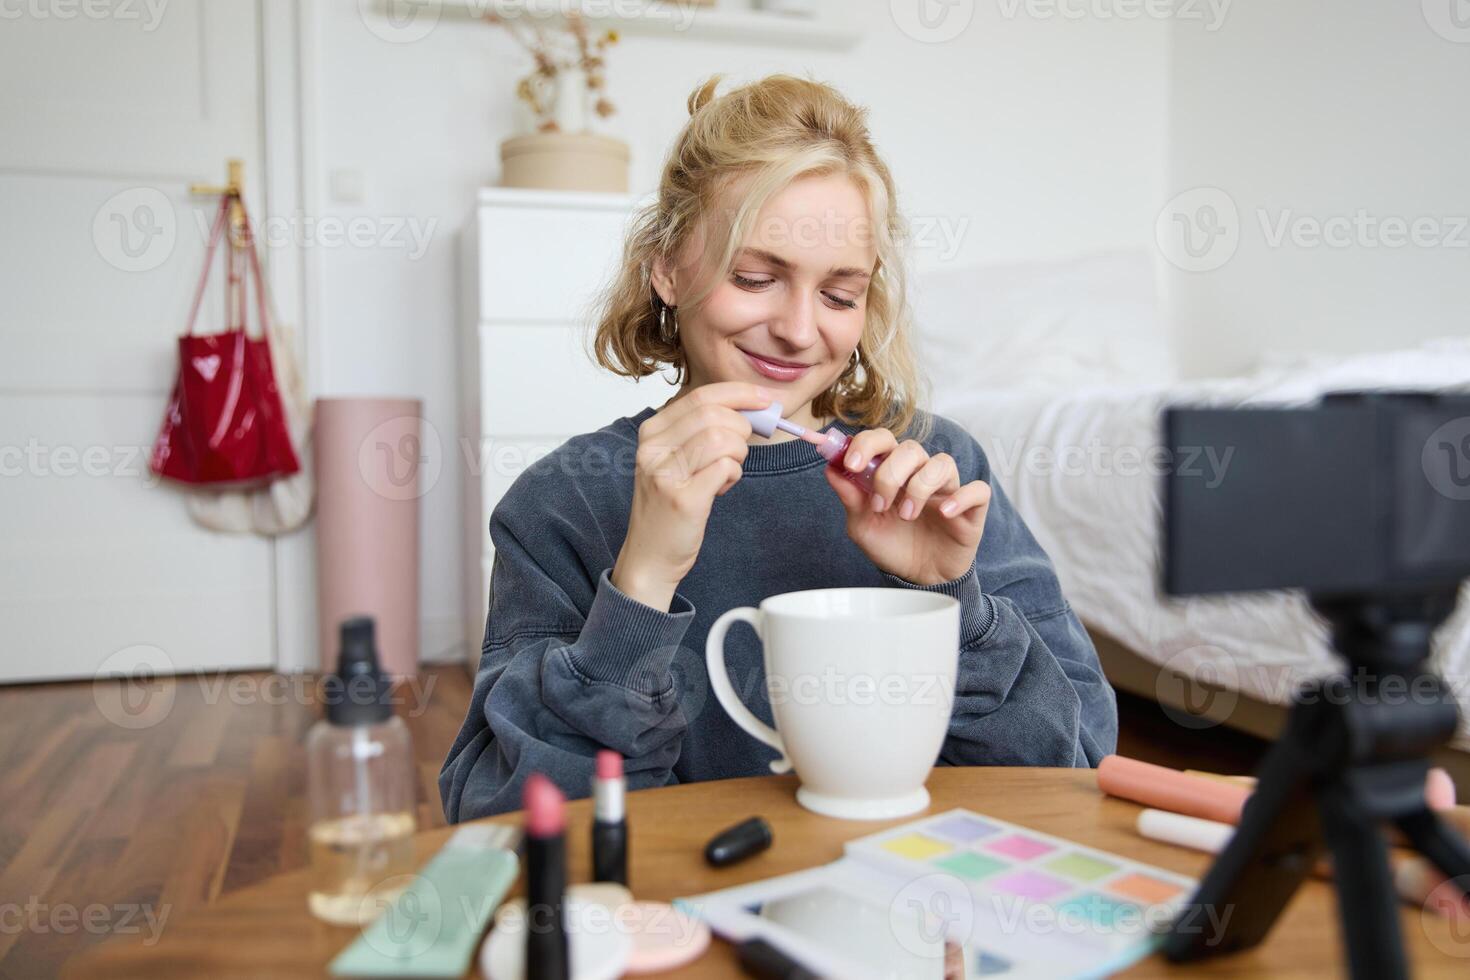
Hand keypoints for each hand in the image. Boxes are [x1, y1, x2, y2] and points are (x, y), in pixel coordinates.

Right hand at [612, 382, 773, 609]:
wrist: (650, 555)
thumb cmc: (670, 505)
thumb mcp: (677, 458)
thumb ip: (704, 429)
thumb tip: (752, 405)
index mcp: (652, 431)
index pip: (701, 396)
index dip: (739, 394)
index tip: (764, 399)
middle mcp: (653, 448)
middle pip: (715, 415)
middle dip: (741, 430)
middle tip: (738, 452)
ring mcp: (664, 473)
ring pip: (723, 439)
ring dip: (737, 456)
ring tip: (724, 474)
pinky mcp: (682, 498)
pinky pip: (726, 468)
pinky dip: (733, 475)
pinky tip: (720, 488)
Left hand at [823, 428, 991, 585]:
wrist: (918, 579)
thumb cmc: (892, 546)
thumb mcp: (863, 527)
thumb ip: (850, 498)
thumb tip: (831, 468)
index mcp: (893, 471)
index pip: (883, 439)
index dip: (867, 444)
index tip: (852, 464)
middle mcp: (921, 474)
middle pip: (911, 448)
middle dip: (890, 473)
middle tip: (880, 504)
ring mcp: (948, 489)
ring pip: (942, 463)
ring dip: (920, 487)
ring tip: (907, 515)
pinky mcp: (972, 508)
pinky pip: (977, 490)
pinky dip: (961, 498)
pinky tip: (945, 514)